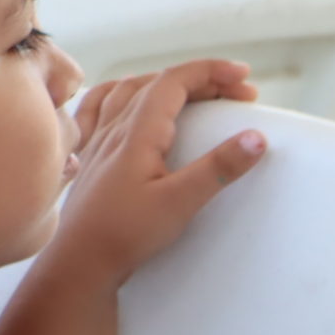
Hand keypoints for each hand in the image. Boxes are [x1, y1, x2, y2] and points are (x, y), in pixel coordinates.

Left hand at [43, 60, 265, 287]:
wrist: (77, 263)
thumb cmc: (125, 234)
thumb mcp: (180, 202)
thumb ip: (218, 168)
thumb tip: (257, 137)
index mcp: (137, 134)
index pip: (174, 81)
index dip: (211, 72)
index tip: (245, 77)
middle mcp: (114, 129)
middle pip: (157, 83)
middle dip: (202, 79)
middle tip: (238, 92)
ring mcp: (97, 142)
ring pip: (128, 91)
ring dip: (166, 82)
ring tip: (195, 91)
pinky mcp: (90, 158)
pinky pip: (99, 108)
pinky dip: (120, 93)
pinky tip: (126, 99)